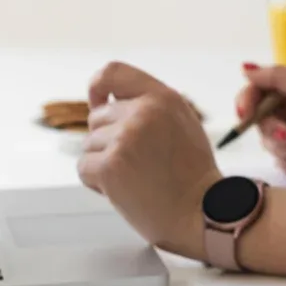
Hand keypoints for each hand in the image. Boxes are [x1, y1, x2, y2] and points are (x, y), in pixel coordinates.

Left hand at [77, 62, 220, 257]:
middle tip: (137, 163)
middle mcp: (143, 112)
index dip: (97, 86)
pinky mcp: (111, 166)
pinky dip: (96, 182)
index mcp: (163, 97)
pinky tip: (124, 190)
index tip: (97, 102)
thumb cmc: (193, 176)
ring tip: (136, 178)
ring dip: (104, 163)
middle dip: (108, 141)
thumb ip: (149, 107)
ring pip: (89, 144)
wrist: (202, 213)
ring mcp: (125, 138)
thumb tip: (106, 101)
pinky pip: (83, 167)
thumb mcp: (182, 123)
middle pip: (97, 118)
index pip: (113, 71)